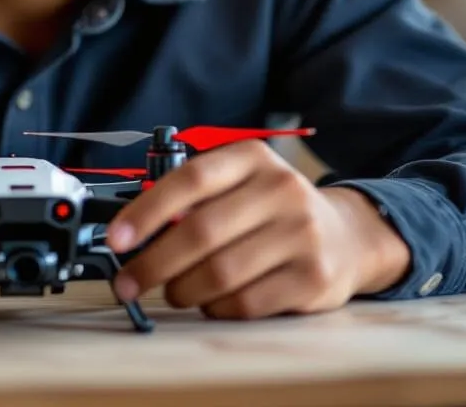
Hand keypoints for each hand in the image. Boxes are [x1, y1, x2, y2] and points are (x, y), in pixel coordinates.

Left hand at [106, 140, 409, 319]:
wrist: (348, 234)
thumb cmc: (272, 208)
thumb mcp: (240, 181)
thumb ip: (194, 196)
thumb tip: (132, 229)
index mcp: (252, 157)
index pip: (190, 179)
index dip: (147, 211)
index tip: (117, 238)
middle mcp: (280, 189)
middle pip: (200, 232)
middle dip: (153, 262)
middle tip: (127, 281)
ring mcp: (301, 234)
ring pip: (221, 272)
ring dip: (182, 289)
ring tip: (171, 292)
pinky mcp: (314, 278)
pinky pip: (246, 302)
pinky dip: (216, 308)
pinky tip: (208, 303)